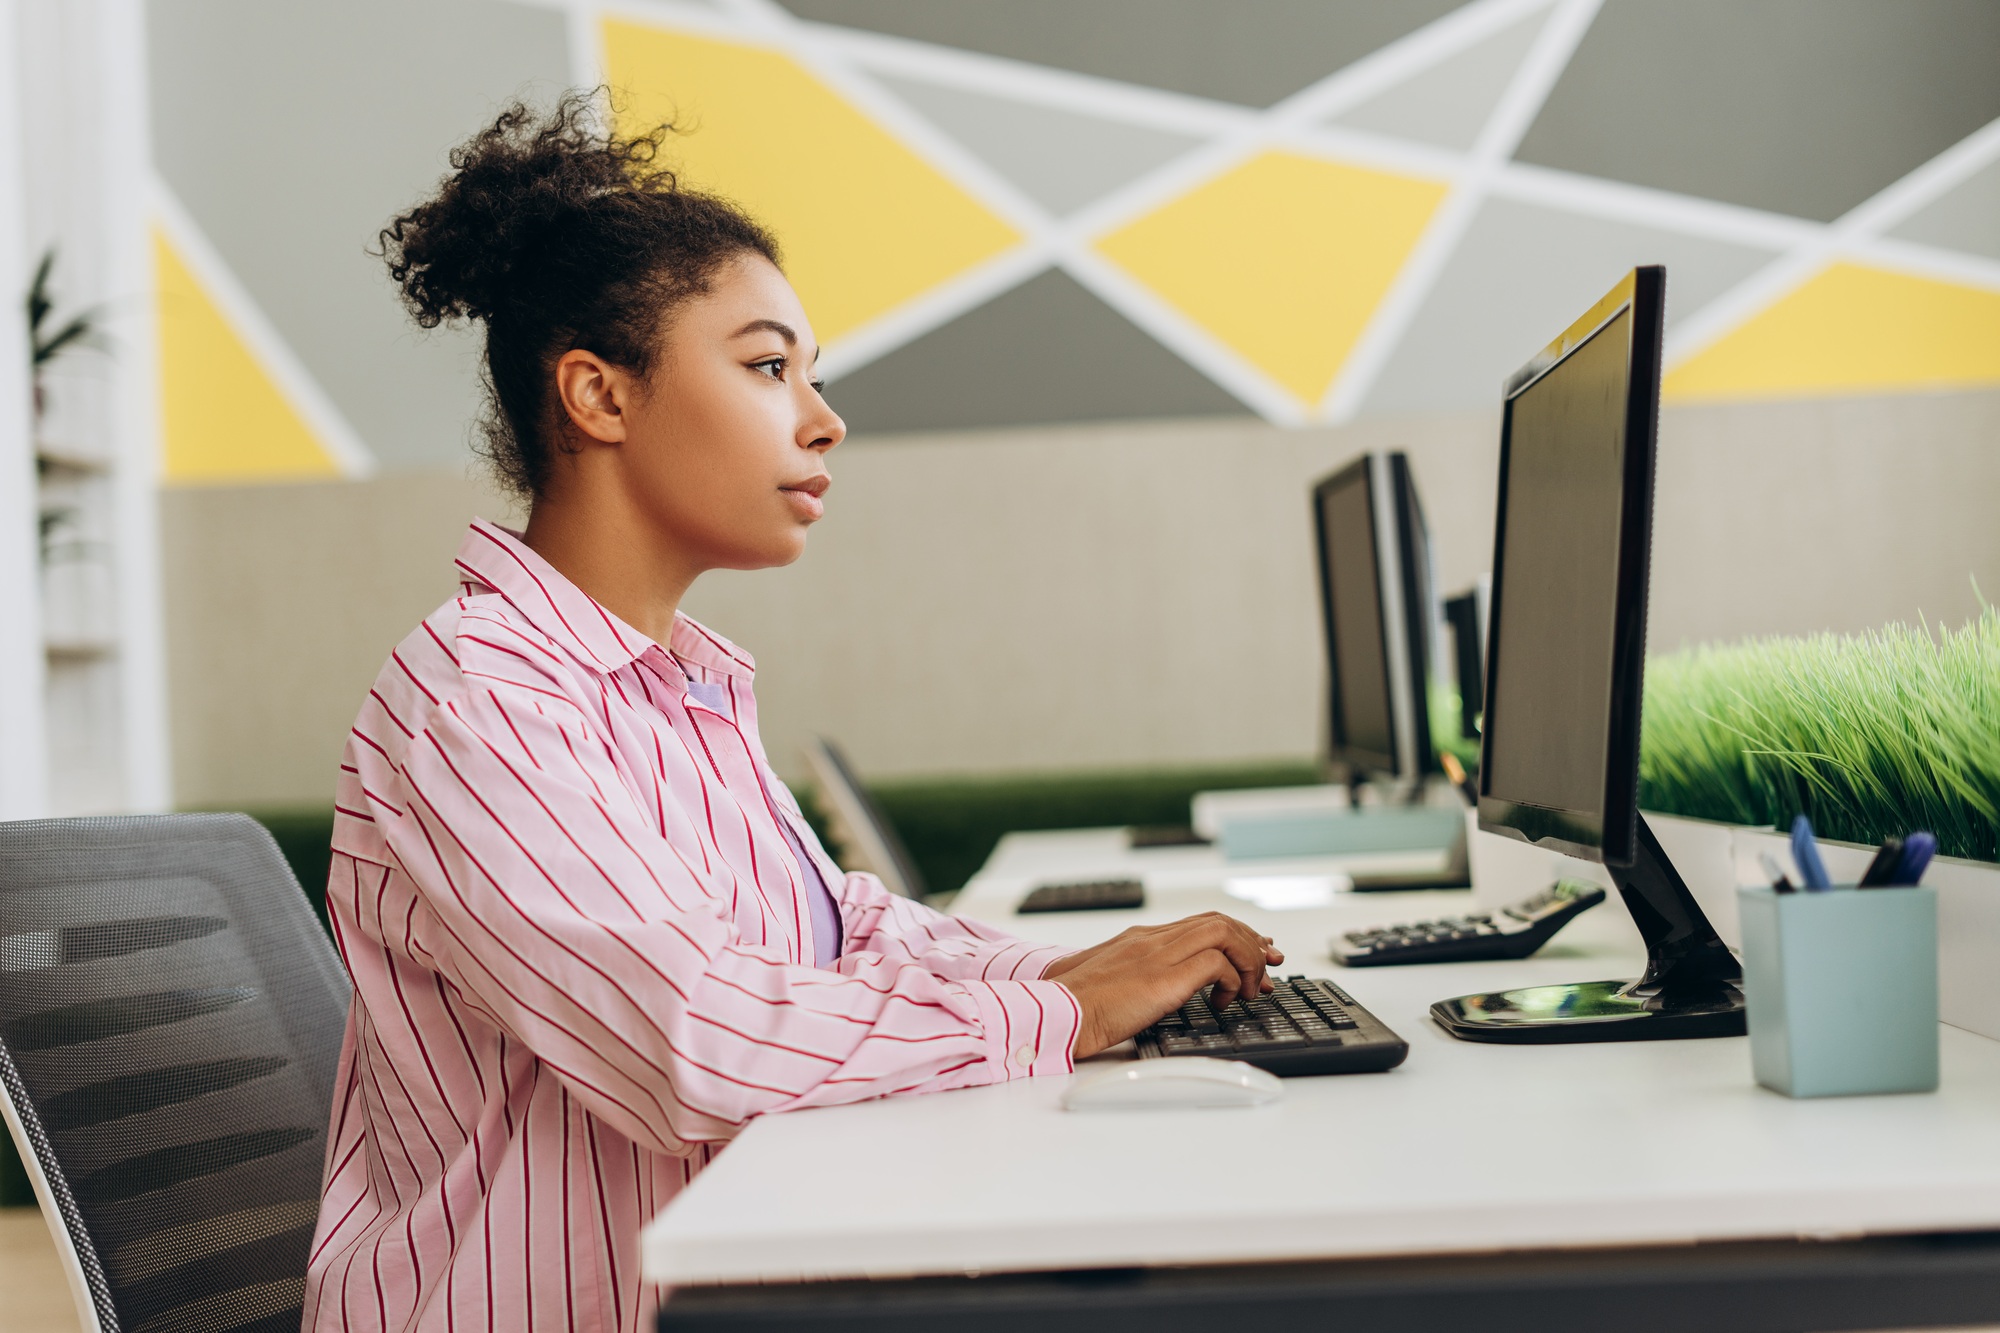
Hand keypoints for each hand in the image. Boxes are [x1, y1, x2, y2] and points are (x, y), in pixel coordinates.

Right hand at [1046, 913, 1283, 1058]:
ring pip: (1224, 932)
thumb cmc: (1074, 1008)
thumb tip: (1152, 993)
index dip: (1235, 934)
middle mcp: (1152, 939)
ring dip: (1248, 959)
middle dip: (1252, 941)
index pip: (1200, 923)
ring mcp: (1158, 954)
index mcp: (1140, 940)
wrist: (1056, 1014)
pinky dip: (1233, 980)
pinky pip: (1218, 962)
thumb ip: (1133, 980)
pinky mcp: (1165, 977)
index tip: (1255, 951)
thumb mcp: (1107, 985)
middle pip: (1218, 920)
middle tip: (1271, 964)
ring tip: (1252, 989)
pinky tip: (1227, 1002)